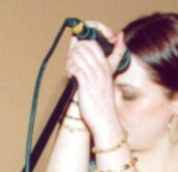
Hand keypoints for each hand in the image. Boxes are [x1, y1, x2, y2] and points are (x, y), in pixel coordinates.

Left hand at [66, 21, 126, 140]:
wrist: (105, 121)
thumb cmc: (103, 104)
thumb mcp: (107, 82)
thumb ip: (103, 67)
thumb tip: (95, 59)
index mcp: (106, 67)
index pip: (93, 44)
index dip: (81, 44)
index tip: (76, 53)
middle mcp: (101, 68)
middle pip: (84, 46)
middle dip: (73, 50)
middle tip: (71, 62)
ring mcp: (93, 75)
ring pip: (77, 54)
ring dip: (70, 60)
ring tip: (70, 70)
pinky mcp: (85, 83)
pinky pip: (74, 66)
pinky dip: (69, 69)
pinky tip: (70, 77)